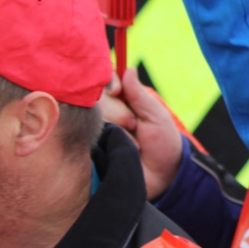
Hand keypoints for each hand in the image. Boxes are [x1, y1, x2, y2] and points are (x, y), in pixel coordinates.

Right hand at [98, 68, 184, 199]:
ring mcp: (95, 134)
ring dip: (115, 131)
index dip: (107, 84)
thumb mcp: (155, 116)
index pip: (104, 84)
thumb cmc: (163, 144)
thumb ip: (139, 95)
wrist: (162, 178)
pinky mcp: (90, 153)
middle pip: (97, 100)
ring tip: (130, 144)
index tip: (115, 91)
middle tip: (134, 126)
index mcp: (121, 104)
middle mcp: (105, 116)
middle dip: (118, 113)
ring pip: (92, 120)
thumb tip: (129, 70)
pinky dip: (101, 145)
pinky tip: (112, 152)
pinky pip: (85, 142)